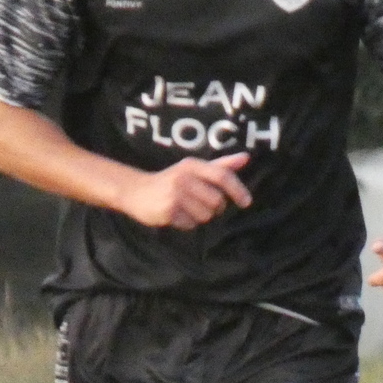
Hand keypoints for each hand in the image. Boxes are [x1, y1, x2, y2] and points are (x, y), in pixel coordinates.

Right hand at [122, 152, 251, 229]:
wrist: (135, 191)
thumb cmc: (172, 180)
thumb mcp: (194, 169)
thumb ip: (221, 165)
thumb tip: (246, 158)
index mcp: (192, 165)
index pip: (222, 176)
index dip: (237, 190)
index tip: (246, 202)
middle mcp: (183, 177)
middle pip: (217, 201)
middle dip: (215, 208)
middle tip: (202, 204)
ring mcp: (174, 195)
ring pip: (206, 215)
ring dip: (200, 217)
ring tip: (186, 208)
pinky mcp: (166, 211)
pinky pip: (191, 225)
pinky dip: (187, 223)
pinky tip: (176, 215)